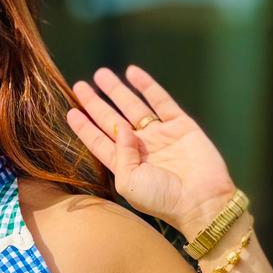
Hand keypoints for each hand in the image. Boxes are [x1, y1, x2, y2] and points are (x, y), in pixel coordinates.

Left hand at [66, 64, 236, 236]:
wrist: (202, 200)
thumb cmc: (162, 199)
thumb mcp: (129, 182)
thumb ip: (119, 154)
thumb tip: (121, 129)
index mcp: (124, 165)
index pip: (98, 141)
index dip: (84, 126)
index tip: (70, 111)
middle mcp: (140, 148)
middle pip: (111, 120)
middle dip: (95, 103)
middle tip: (79, 86)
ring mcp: (160, 135)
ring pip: (133, 107)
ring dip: (116, 91)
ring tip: (100, 75)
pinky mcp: (181, 125)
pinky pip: (161, 101)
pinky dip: (147, 86)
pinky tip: (132, 72)